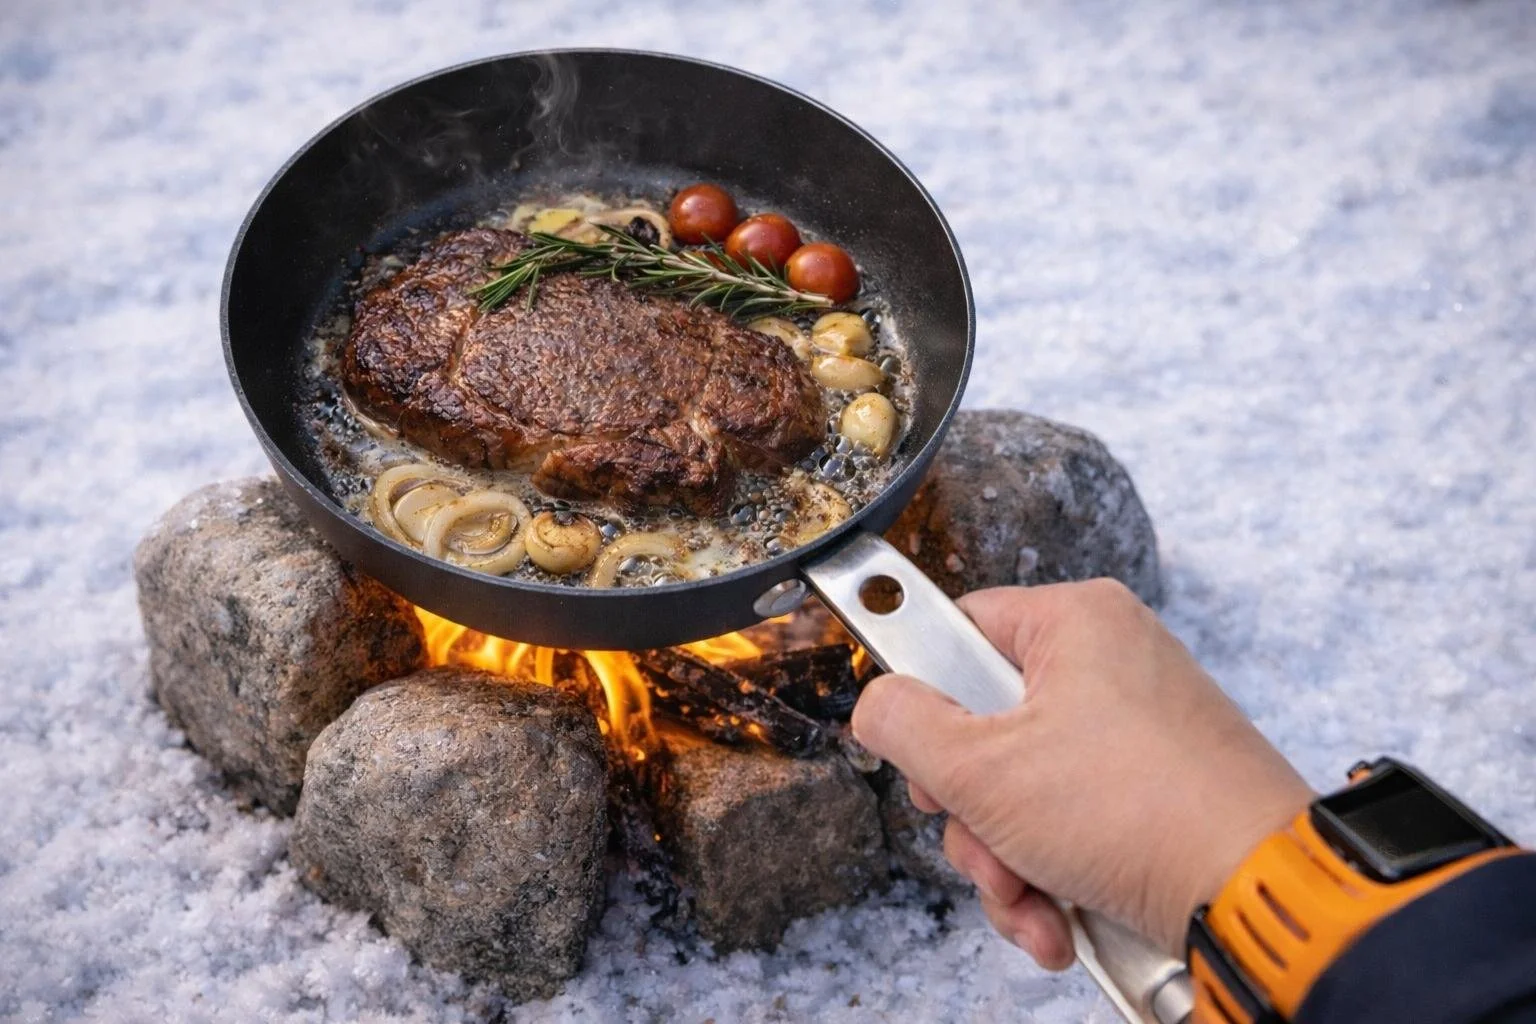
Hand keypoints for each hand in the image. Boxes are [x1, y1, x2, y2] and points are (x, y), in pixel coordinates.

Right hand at [851, 579, 1312, 966]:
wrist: (1256, 896)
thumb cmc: (1138, 812)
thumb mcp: (981, 768)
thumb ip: (905, 725)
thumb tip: (877, 706)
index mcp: (1075, 623)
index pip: (959, 629)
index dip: (921, 693)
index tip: (908, 745)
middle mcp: (1113, 664)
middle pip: (987, 726)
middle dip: (972, 811)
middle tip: (981, 840)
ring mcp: (1140, 730)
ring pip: (1026, 788)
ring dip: (1009, 859)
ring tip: (1030, 899)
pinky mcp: (1158, 790)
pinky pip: (1074, 821)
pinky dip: (1056, 874)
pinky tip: (1060, 919)